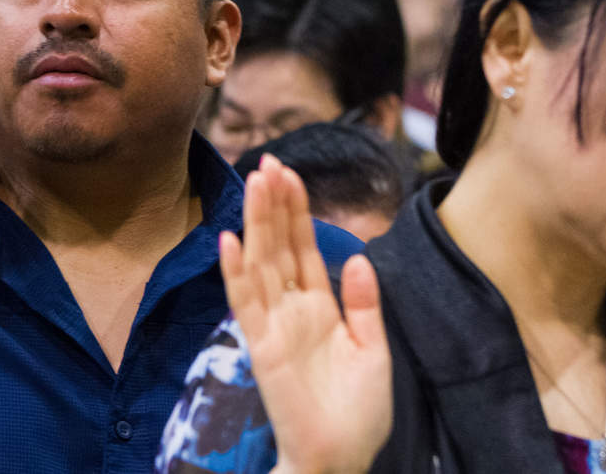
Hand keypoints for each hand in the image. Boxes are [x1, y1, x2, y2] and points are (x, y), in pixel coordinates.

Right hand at [220, 155, 391, 473]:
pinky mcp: (262, 346)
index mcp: (320, 307)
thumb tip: (359, 257)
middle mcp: (292, 308)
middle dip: (274, 204)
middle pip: (280, 245)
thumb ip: (364, 305)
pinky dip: (236, 272)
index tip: (289, 173)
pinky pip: (246, 302)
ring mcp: (274, 325)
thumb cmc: (357, 413)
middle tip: (268, 161)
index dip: (297, 210)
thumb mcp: (374, 352)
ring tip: (254, 183)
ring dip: (256, 223)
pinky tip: (230, 241)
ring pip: (262, 263)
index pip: (304, 247)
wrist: (339, 459)